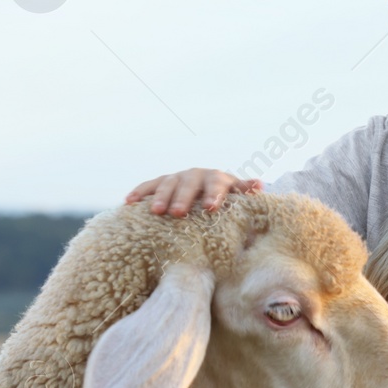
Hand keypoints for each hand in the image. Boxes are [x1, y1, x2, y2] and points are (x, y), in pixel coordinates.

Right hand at [124, 169, 262, 215]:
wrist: (209, 189)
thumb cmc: (227, 200)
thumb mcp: (238, 198)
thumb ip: (245, 193)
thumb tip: (259, 185)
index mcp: (217, 178)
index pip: (217, 184)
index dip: (214, 195)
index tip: (210, 208)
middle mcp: (196, 174)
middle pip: (189, 184)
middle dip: (183, 197)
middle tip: (177, 213)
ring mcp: (178, 177)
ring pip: (168, 183)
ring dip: (161, 196)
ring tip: (155, 211)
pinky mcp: (162, 182)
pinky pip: (149, 186)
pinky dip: (139, 192)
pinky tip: (128, 203)